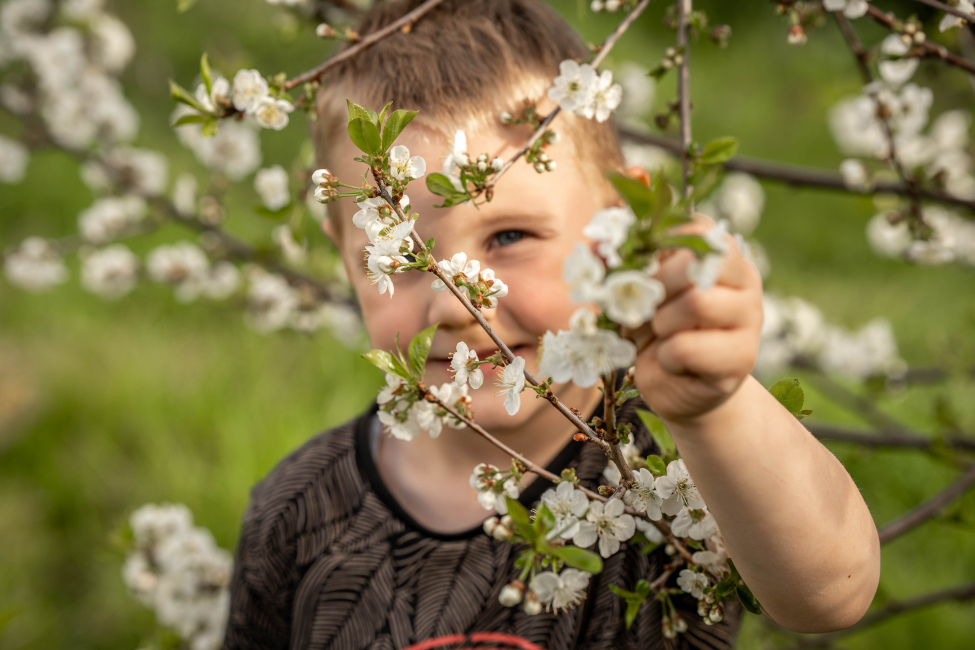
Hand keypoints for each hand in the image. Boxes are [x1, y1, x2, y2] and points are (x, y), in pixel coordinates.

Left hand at [624, 216, 763, 423]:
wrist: (677, 388)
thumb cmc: (655, 332)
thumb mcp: (632, 294)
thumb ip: (619, 266)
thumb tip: (596, 246)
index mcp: (719, 255)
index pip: (696, 228)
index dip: (657, 248)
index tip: (640, 272)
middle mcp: (744, 280)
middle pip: (695, 265)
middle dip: (655, 291)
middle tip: (646, 312)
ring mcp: (749, 319)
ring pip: (697, 303)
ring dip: (660, 324)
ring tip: (659, 336)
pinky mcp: (741, 358)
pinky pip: (687, 347)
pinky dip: (665, 357)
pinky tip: (672, 362)